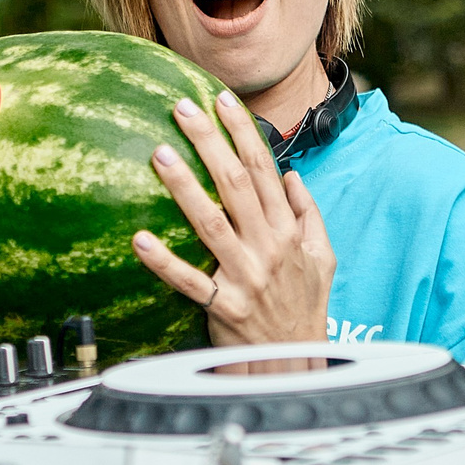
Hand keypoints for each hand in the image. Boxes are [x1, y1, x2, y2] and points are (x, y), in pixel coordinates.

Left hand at [132, 88, 334, 346]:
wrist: (298, 364)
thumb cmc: (305, 308)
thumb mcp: (324, 257)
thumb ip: (308, 213)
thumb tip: (289, 175)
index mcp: (288, 231)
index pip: (264, 169)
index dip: (241, 132)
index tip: (220, 100)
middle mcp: (268, 248)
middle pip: (235, 184)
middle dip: (209, 143)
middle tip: (180, 109)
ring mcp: (246, 277)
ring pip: (210, 224)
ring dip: (183, 188)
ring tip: (159, 155)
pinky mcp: (225, 307)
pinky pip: (191, 282)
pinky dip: (165, 262)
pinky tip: (140, 240)